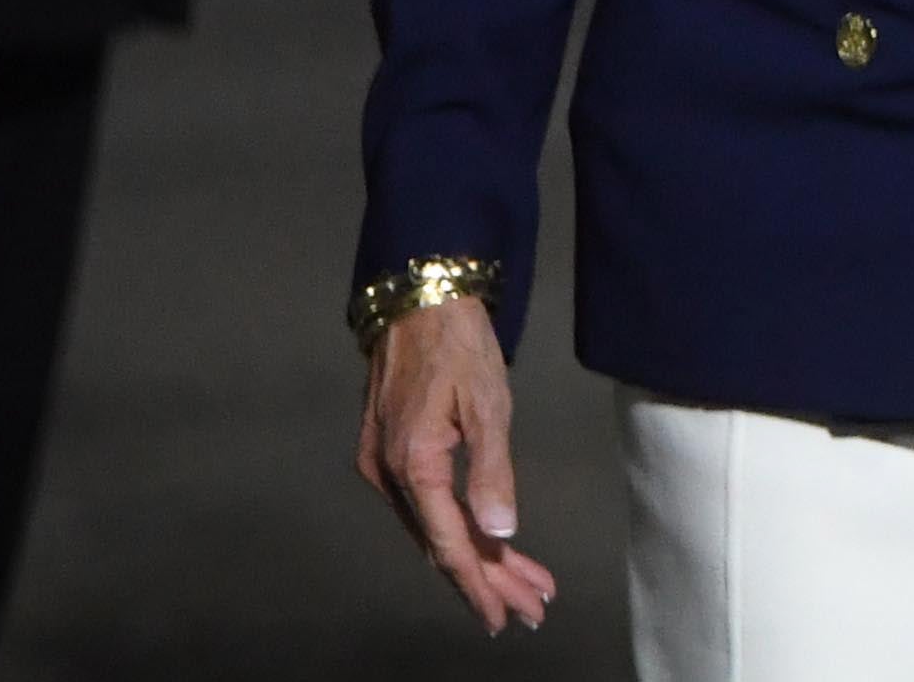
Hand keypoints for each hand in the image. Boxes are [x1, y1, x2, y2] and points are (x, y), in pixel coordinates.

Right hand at [356, 297, 554, 634]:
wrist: (418, 298)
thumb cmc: (459, 344)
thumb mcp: (487, 403)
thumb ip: (492, 471)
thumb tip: (501, 532)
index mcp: (412, 466)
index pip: (451, 544)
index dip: (482, 584)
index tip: (510, 615)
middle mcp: (387, 475)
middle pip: (442, 545)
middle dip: (489, 580)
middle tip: (531, 609)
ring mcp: (382, 466)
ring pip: (434, 529)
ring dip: (478, 559)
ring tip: (523, 587)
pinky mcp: (387, 454)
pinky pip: (425, 508)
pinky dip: (457, 529)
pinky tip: (485, 546)